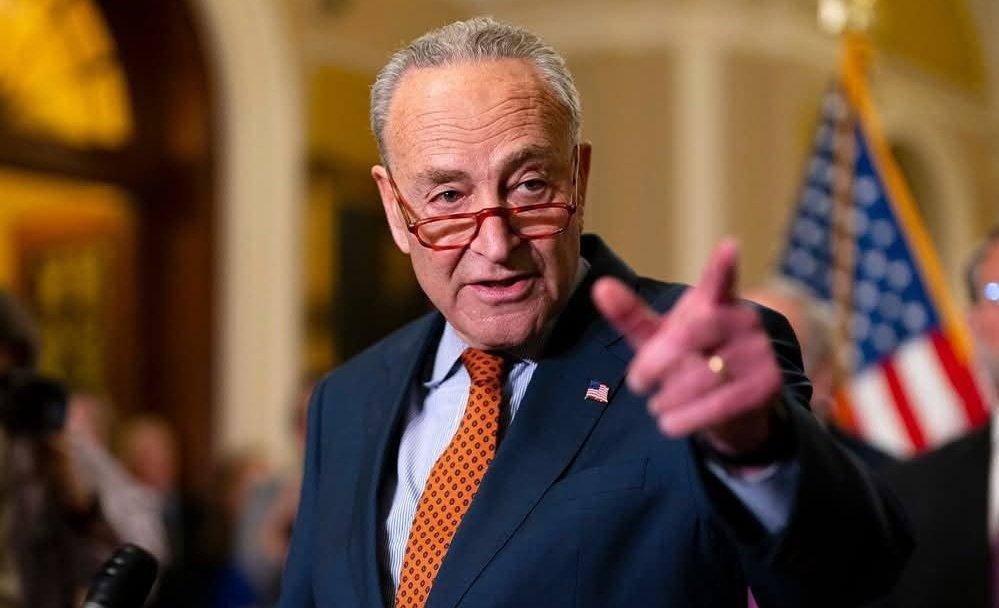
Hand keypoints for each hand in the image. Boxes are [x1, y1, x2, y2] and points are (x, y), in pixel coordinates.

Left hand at [592, 239, 782, 456]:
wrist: (733, 409)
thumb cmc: (690, 362)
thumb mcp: (658, 339)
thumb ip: (631, 316)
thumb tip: (600, 287)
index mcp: (716, 302)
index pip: (719, 280)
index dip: (722, 266)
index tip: (727, 245)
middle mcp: (744, 320)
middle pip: (690, 336)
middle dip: (656, 361)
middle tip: (635, 383)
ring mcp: (759, 352)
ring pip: (703, 375)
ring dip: (669, 396)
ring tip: (656, 406)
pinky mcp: (768, 385)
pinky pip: (720, 404)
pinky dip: (686, 418)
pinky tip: (669, 423)